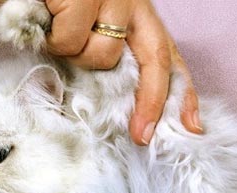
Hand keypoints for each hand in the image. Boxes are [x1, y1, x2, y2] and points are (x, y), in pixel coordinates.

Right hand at [0, 0, 201, 145]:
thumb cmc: (48, 4)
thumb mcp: (83, 29)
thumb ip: (104, 54)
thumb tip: (124, 104)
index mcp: (135, 10)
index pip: (167, 53)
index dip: (182, 91)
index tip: (192, 126)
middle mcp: (129, 0)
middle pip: (154, 59)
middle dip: (150, 102)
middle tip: (141, 135)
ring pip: (104, 56)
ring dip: (74, 54)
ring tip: (54, 31)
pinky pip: (71, 39)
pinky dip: (52, 38)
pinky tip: (44, 18)